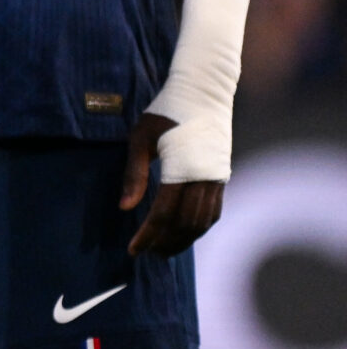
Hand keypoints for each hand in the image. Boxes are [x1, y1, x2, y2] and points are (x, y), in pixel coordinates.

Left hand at [121, 112, 225, 256]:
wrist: (203, 95)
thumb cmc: (164, 113)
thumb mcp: (140, 138)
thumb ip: (134, 173)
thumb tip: (125, 208)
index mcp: (181, 169)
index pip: (163, 214)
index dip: (148, 235)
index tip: (134, 250)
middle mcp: (203, 179)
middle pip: (185, 224)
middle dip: (165, 242)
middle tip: (146, 253)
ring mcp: (216, 179)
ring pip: (202, 222)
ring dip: (183, 239)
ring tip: (163, 249)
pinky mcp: (222, 177)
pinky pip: (213, 212)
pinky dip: (198, 227)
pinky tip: (184, 232)